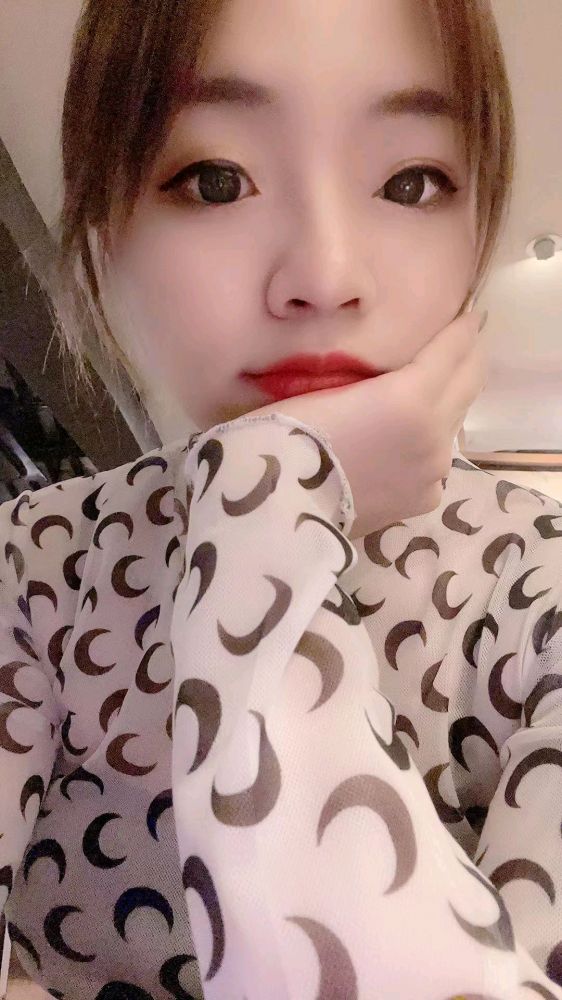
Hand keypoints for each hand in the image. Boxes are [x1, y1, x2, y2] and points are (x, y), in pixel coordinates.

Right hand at [244, 310, 487, 538]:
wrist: (281, 503)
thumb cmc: (289, 433)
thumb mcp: (330, 386)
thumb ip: (373, 376)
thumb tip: (387, 366)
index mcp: (411, 397)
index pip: (454, 349)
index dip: (463, 327)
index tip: (471, 314)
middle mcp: (434, 433)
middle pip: (468, 382)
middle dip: (468, 358)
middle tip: (463, 342)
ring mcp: (434, 470)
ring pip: (454, 423)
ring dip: (447, 403)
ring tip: (433, 390)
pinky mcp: (425, 498)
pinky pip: (437, 462)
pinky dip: (428, 447)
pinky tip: (408, 444)